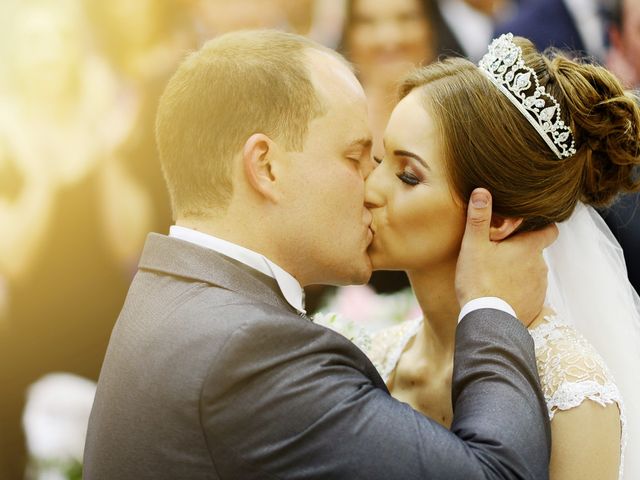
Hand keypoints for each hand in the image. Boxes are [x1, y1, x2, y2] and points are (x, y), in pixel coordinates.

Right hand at [455, 188, 557, 325]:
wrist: (487, 321)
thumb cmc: (479, 280)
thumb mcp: (473, 246)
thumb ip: (478, 218)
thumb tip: (481, 190)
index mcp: (530, 247)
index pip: (550, 230)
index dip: (542, 227)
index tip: (528, 227)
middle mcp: (541, 265)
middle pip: (536, 252)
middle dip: (522, 251)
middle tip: (499, 252)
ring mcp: (540, 287)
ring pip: (532, 272)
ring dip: (519, 271)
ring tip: (496, 275)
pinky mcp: (535, 305)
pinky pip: (529, 292)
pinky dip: (518, 291)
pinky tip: (501, 293)